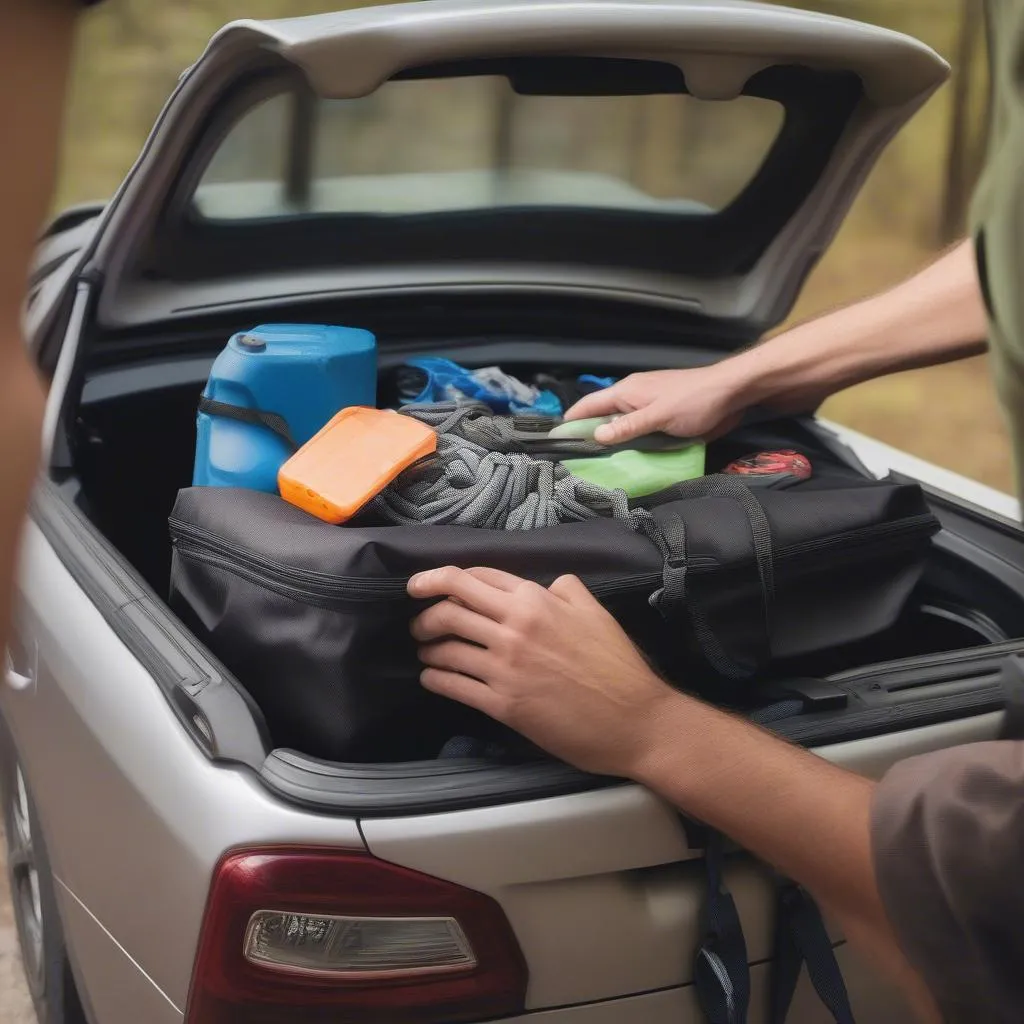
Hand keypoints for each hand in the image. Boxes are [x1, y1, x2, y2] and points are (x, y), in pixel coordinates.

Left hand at [408, 566, 680, 776]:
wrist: (634, 720)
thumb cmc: (617, 665)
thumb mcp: (595, 611)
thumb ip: (564, 590)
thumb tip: (542, 585)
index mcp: (535, 600)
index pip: (473, 578)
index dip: (441, 578)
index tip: (424, 585)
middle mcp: (514, 628)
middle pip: (448, 606)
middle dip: (424, 611)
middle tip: (419, 622)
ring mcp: (505, 667)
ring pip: (445, 646)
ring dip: (427, 647)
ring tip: (425, 651)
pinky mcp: (503, 704)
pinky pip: (453, 685)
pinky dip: (435, 678)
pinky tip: (432, 677)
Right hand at [565, 364, 748, 444]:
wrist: (731, 392)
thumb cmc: (693, 400)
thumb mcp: (658, 416)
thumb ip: (628, 426)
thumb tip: (597, 435)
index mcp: (626, 391)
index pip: (589, 405)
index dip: (571, 420)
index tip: (556, 438)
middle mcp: (633, 397)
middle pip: (602, 416)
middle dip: (589, 434)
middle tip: (575, 459)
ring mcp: (648, 406)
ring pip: (620, 425)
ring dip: (611, 441)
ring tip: (597, 464)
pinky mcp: (662, 416)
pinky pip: (638, 430)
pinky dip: (630, 442)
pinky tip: (628, 458)